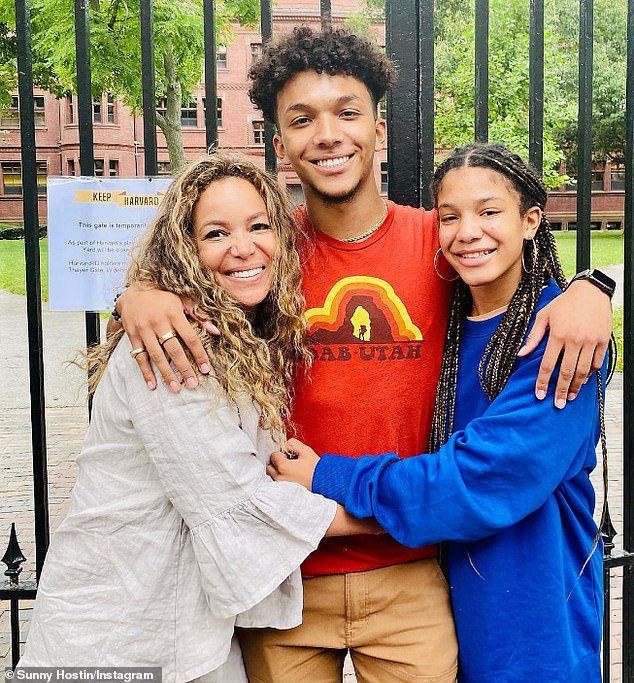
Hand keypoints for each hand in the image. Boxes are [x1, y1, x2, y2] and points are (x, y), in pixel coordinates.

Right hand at [117, 283, 213, 391]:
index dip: (199, 354)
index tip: (205, 369)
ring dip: (166, 373)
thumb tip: (216, 331)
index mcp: (174, 313)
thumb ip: (199, 315)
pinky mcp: (132, 335)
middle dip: (184, 368)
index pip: (190, 338)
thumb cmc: (163, 296)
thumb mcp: (182, 300)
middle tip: (192, 384)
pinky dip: (145, 372)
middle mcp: (159, 322)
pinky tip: (152, 385)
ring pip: (156, 355)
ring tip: (175, 388)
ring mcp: (144, 329)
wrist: (133, 289)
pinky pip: (139, 356)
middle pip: (174, 349)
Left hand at [266, 438, 318, 489]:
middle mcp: (279, 478)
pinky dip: (282, 478)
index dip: (281, 453)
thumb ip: (292, 444)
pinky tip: (293, 477)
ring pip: (273, 475)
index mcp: (282, 467)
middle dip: (277, 462)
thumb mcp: (306, 451)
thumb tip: (285, 445)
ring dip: (278, 471)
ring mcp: (281, 486)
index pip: (273, 455)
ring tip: (292, 470)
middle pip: (270, 466)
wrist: (326, 484)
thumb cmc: (316, 469)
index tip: (289, 455)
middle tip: (288, 461)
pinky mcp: (285, 492)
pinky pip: (278, 483)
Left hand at [518, 279, 611, 407]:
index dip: (543, 382)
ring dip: (577, 386)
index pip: (548, 365)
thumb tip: (521, 354)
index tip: (540, 394)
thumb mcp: (544, 316)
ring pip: (583, 370)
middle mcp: (575, 340)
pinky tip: (584, 380)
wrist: (591, 291)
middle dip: (561, 391)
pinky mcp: (603, 341)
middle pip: (567, 372)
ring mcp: (591, 341)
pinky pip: (597, 362)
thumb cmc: (565, 303)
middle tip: (558, 404)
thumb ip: (533, 337)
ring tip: (571, 396)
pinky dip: (591, 373)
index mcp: (557, 335)